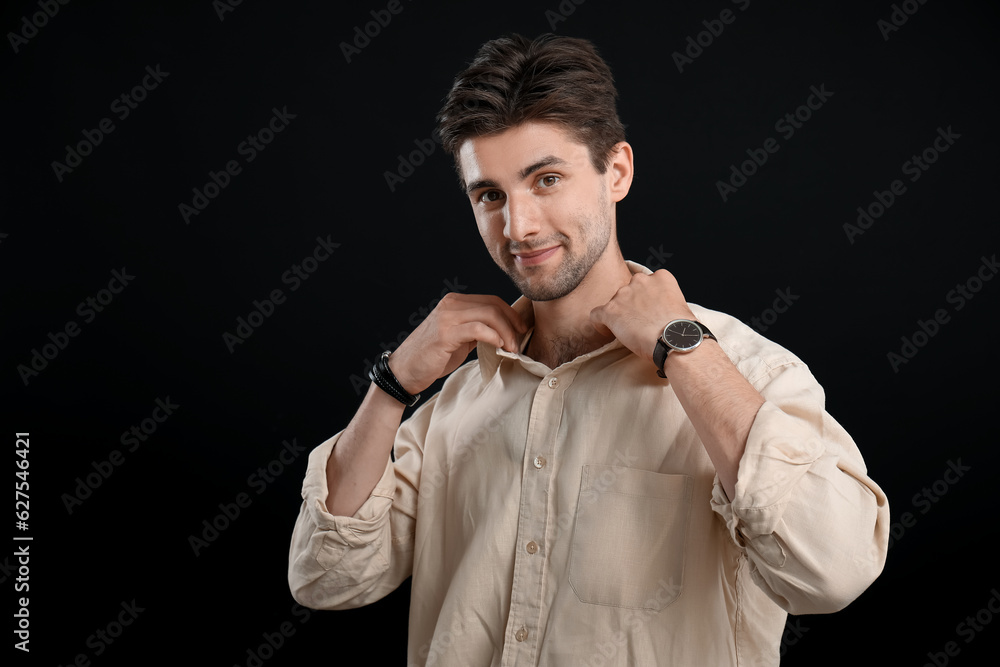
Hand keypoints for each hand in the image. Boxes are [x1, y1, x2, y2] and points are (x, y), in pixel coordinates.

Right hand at [388, 293, 527, 394]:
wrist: (404, 371)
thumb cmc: (431, 357)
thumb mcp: (458, 338)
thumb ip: (476, 330)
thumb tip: (503, 333)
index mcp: (454, 302)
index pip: (491, 300)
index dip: (510, 314)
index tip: (521, 329)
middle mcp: (451, 305)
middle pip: (493, 305)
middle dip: (512, 323)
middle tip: (519, 342)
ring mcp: (448, 317)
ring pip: (489, 315)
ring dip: (506, 332)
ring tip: (512, 349)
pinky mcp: (446, 333)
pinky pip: (478, 329)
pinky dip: (493, 336)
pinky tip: (499, 347)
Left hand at [589, 269, 695, 363]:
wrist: (674, 340)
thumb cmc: (681, 329)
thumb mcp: (678, 304)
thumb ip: (663, 299)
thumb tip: (655, 310)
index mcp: (660, 277)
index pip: (645, 283)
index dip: (644, 298)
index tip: (646, 311)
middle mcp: (640, 280)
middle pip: (629, 291)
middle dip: (631, 305)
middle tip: (637, 322)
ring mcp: (624, 294)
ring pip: (613, 302)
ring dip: (618, 314)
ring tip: (627, 331)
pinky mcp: (611, 310)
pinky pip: (596, 314)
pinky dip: (600, 323)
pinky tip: (607, 331)